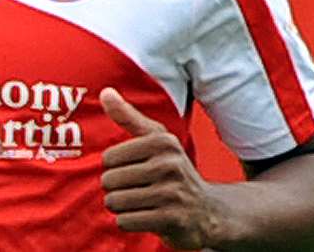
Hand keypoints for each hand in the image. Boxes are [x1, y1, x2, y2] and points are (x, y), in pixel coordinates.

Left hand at [100, 87, 221, 249]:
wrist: (208, 212)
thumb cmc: (173, 171)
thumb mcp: (157, 140)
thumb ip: (128, 116)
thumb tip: (105, 92)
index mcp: (162, 142)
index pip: (109, 158)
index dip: (114, 168)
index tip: (133, 170)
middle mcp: (169, 164)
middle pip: (110, 180)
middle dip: (116, 190)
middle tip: (136, 190)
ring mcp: (172, 193)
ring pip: (116, 201)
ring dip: (121, 207)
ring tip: (138, 203)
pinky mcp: (172, 220)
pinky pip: (126, 221)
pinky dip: (128, 221)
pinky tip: (144, 217)